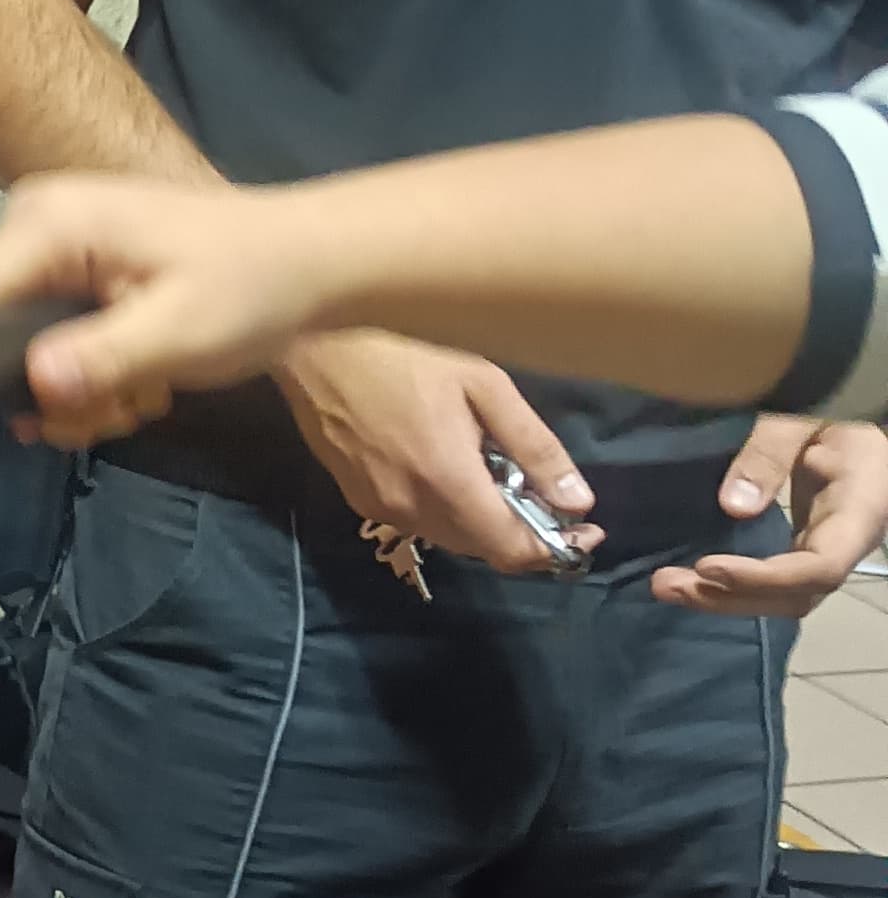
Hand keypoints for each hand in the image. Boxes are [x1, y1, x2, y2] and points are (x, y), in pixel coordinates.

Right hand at [0, 172, 340, 437]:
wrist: (311, 261)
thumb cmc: (252, 286)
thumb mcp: (181, 332)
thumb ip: (102, 359)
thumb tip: (33, 387)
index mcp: (48, 224)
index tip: (54, 411)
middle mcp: (36, 224)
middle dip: (52, 390)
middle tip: (119, 410)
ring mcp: (55, 245)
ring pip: (23, 349)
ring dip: (80, 391)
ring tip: (142, 394)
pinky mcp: (75, 268)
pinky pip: (52, 338)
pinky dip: (93, 372)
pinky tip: (143, 378)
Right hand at [274, 327, 598, 572]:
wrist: (313, 347)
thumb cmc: (404, 352)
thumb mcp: (483, 385)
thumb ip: (533, 447)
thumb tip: (577, 501)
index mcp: (449, 482)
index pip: (513, 550)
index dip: (555, 549)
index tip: (584, 530)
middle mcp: (414, 510)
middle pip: (485, 549)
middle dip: (525, 533)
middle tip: (549, 498)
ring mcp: (382, 509)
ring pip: (452, 538)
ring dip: (485, 522)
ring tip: (499, 478)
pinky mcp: (358, 500)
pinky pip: (420, 521)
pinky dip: (449, 510)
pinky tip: (450, 470)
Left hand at [653, 415, 887, 617]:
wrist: (856, 415)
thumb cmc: (835, 405)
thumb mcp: (805, 414)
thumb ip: (772, 450)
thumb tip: (733, 506)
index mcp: (861, 510)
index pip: (821, 568)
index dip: (766, 578)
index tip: (708, 567)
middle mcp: (848, 541)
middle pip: (797, 594)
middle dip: (732, 596)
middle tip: (667, 585)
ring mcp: (829, 546)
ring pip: (784, 596)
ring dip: (726, 598)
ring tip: (667, 587)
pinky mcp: (807, 543)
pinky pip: (775, 580)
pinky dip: (733, 585)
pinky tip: (693, 579)